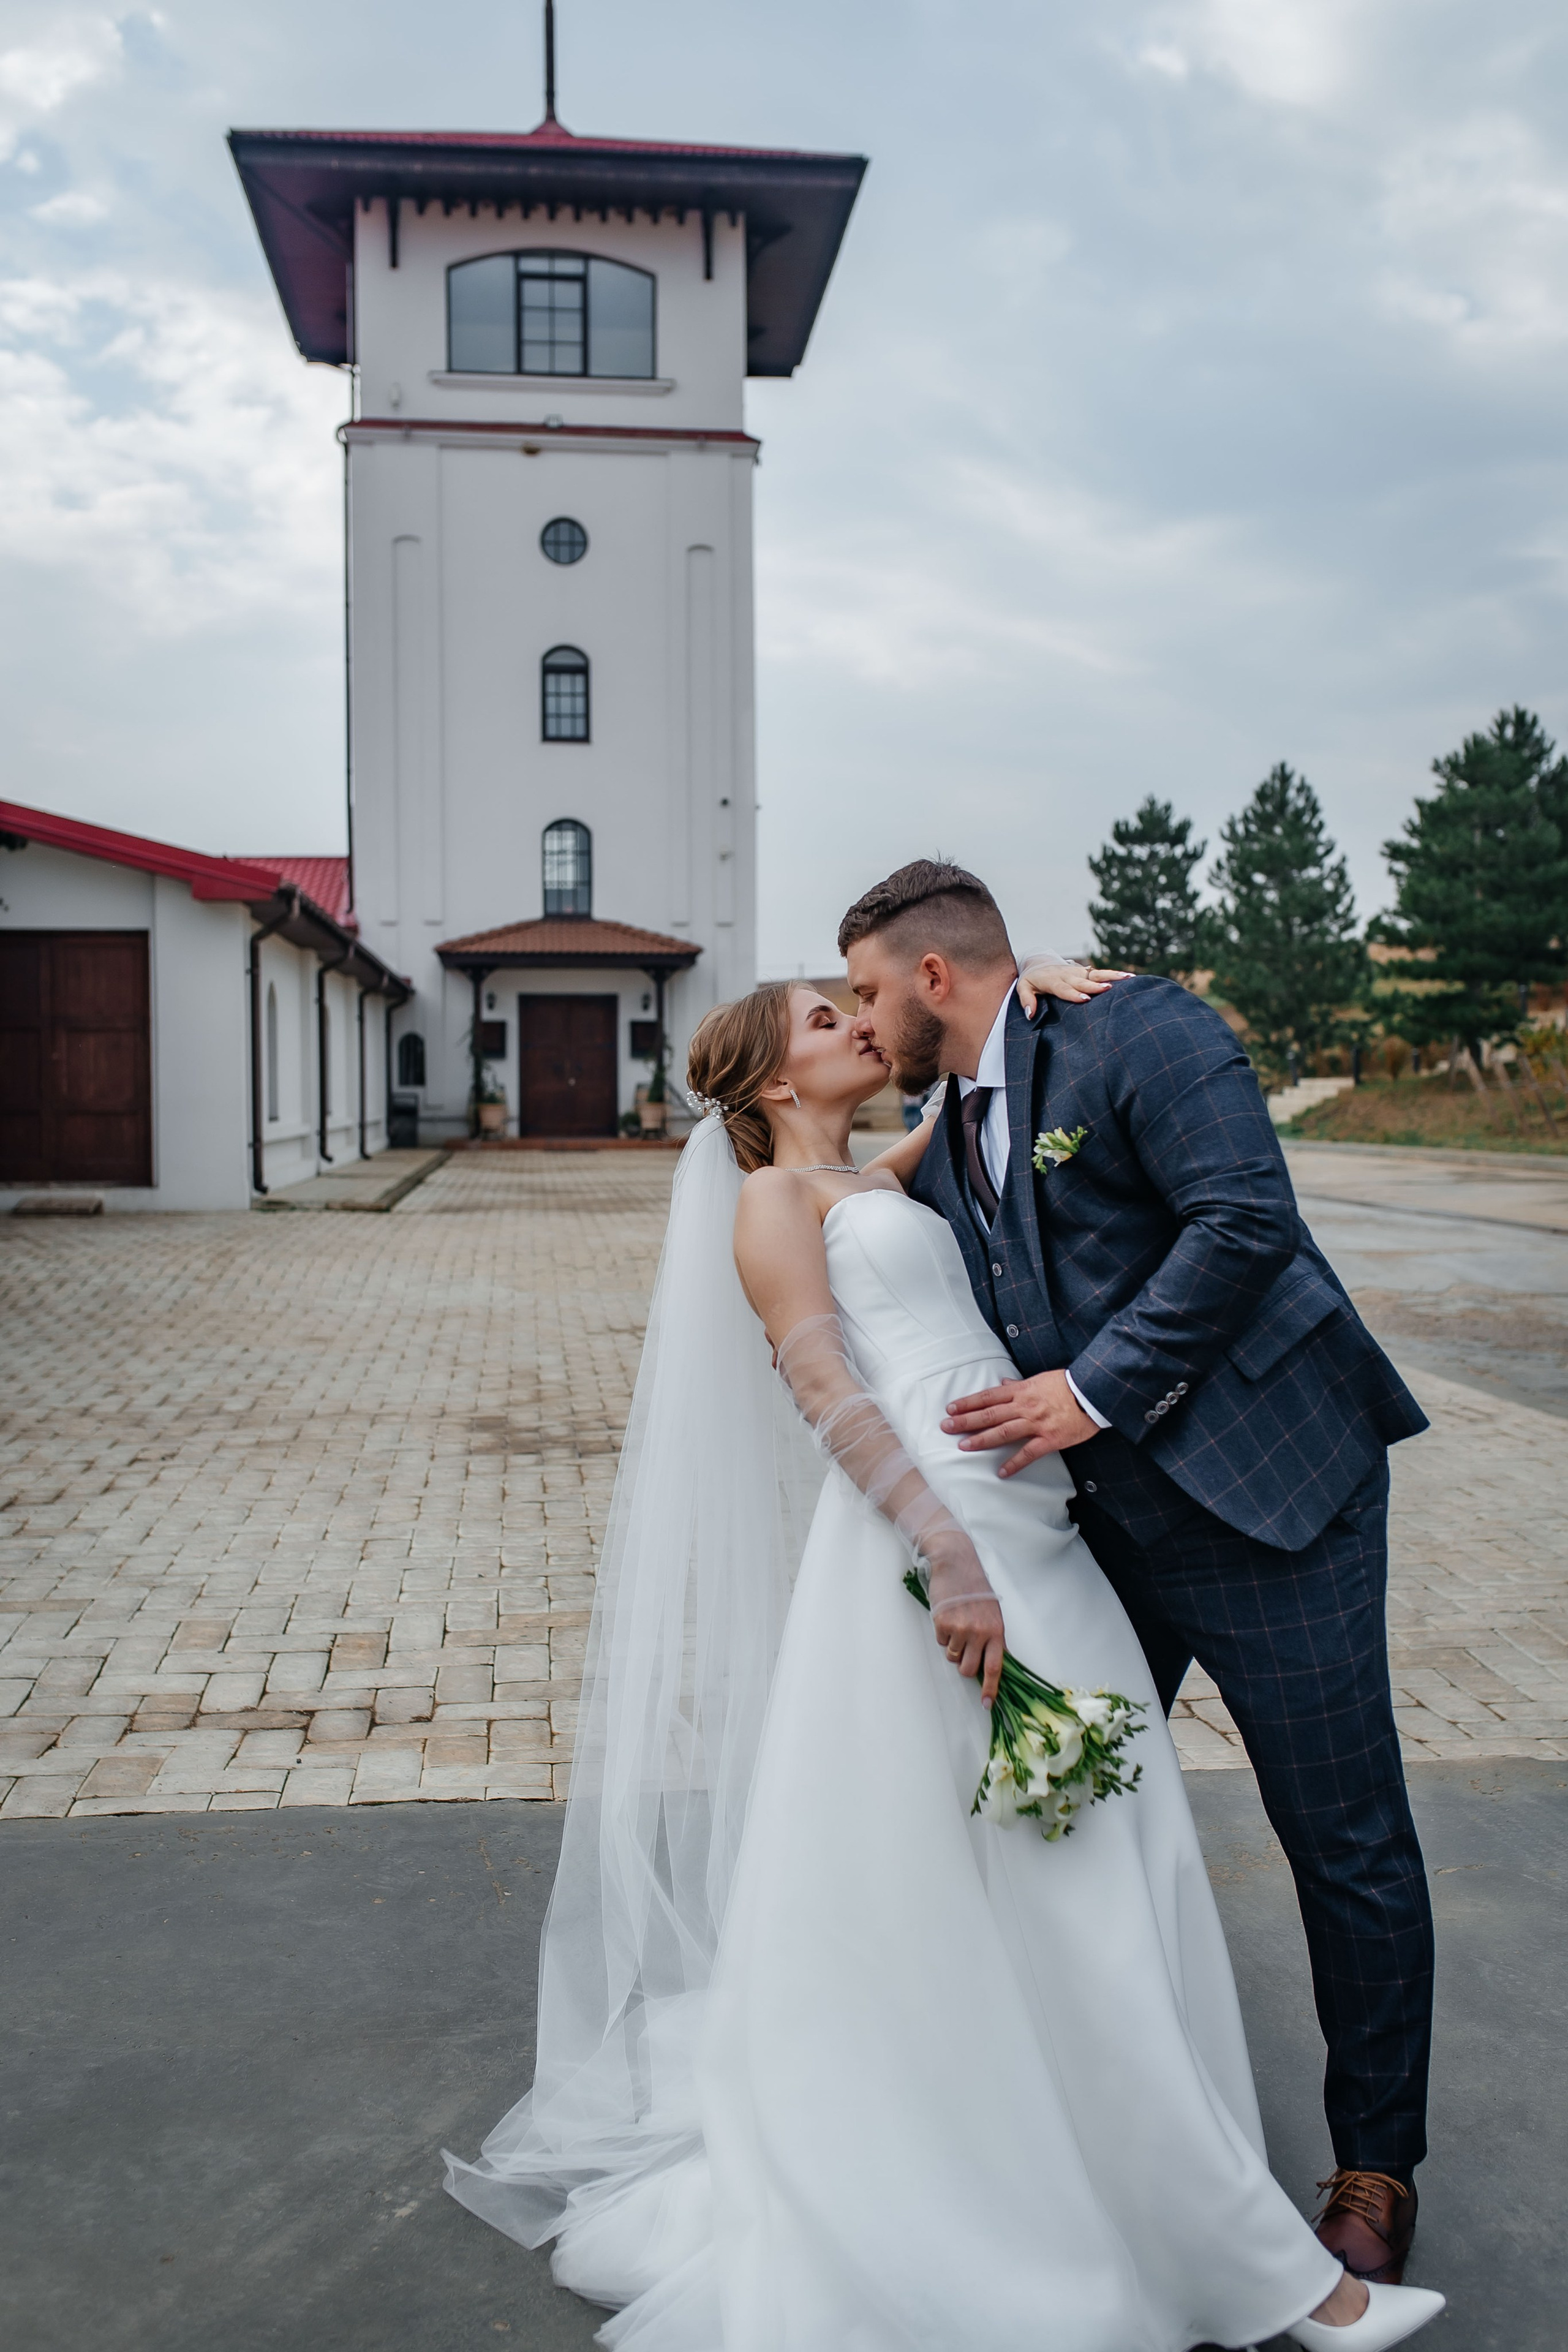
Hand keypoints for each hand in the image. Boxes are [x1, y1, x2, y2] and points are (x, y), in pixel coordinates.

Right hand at [925, 1534, 1005, 1705]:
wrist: (956, 1563)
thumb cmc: (975, 1588)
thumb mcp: (992, 1612)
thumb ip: (993, 1638)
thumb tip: (992, 1664)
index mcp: (996, 1630)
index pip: (995, 1667)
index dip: (991, 1688)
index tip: (987, 1705)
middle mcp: (980, 1632)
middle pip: (968, 1668)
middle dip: (963, 1665)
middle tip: (962, 1649)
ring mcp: (960, 1628)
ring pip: (952, 1657)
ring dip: (952, 1646)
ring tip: (956, 1624)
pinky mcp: (943, 1624)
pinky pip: (940, 1642)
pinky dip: (942, 1633)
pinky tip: (947, 1616)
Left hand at [942, 1368, 1099, 1473]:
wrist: (1093, 1392)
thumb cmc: (1067, 1385)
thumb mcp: (1041, 1379)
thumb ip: (1020, 1384)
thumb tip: (1003, 1382)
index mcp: (1022, 1390)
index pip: (988, 1396)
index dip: (968, 1402)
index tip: (950, 1408)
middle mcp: (1024, 1406)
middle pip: (989, 1414)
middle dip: (966, 1420)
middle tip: (945, 1427)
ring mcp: (1036, 1423)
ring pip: (1003, 1431)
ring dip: (981, 1440)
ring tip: (963, 1447)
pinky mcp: (1050, 1439)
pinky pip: (1028, 1453)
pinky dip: (1014, 1463)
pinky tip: (1001, 1472)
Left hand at [1016, 956, 1130, 1013]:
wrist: (1038, 963)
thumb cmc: (1031, 980)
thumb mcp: (1023, 988)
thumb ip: (1026, 1000)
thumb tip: (1030, 1015)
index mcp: (1052, 980)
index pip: (1064, 988)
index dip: (1074, 993)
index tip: (1085, 998)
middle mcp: (1067, 974)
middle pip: (1082, 980)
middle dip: (1095, 985)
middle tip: (1108, 989)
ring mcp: (1078, 972)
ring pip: (1095, 974)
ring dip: (1111, 976)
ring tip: (1127, 979)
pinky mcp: (1085, 972)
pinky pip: (1101, 973)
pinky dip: (1114, 974)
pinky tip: (1129, 977)